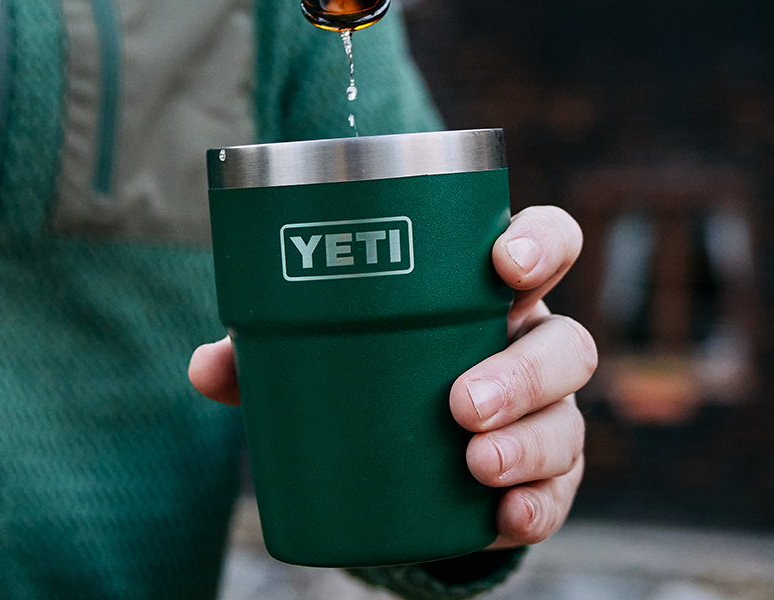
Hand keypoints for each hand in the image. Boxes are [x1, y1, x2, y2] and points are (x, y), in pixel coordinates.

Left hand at [189, 205, 593, 548]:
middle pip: (566, 346)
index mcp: (491, 294)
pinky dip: (534, 507)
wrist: (402, 458)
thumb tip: (206, 366)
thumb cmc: (371, 371)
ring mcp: (548, 415)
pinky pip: (557, 496)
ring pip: (566, 423)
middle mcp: (533, 347)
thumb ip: (269, 354)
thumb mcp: (326, 353)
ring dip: (528, 443)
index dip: (540, 245)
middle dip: (522, 373)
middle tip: (460, 403)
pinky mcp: (544, 481)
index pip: (546, 246)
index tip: (504, 264)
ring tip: (475, 463)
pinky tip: (506, 516)